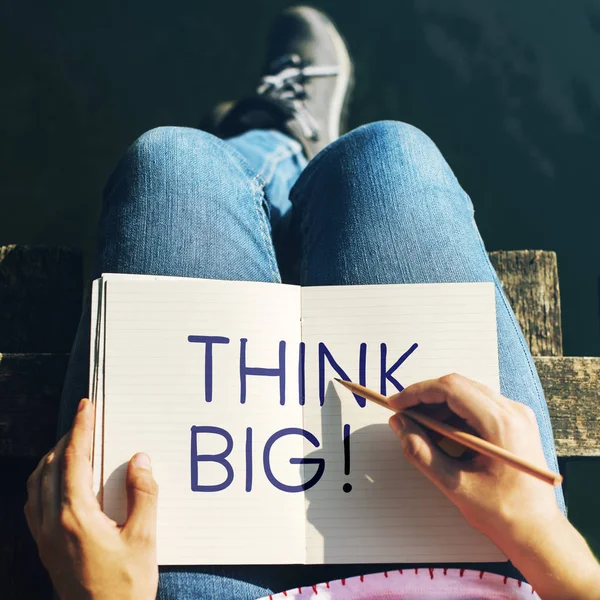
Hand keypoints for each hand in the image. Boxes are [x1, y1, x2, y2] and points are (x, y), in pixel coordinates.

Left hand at [24, 398, 158, 599]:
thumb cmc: (125, 587)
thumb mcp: (144, 539)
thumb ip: (144, 495)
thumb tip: (140, 459)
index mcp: (76, 517)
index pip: (73, 461)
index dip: (81, 429)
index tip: (86, 406)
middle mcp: (52, 523)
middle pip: (51, 467)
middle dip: (68, 438)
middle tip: (85, 420)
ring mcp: (44, 538)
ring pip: (37, 484)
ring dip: (53, 458)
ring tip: (73, 444)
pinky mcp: (44, 549)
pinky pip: (34, 503)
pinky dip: (43, 481)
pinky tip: (58, 482)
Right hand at [386, 373, 560, 544]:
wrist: (538, 531)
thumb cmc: (501, 513)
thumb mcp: (453, 483)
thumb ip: (421, 451)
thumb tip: (399, 424)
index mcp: (501, 424)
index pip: (451, 389)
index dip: (418, 392)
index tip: (396, 404)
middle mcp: (513, 411)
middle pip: (459, 386)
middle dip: (426, 397)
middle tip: (403, 414)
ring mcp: (517, 415)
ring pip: (468, 393)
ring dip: (439, 406)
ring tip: (419, 427)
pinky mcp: (516, 422)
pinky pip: (479, 405)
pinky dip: (455, 414)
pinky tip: (441, 433)